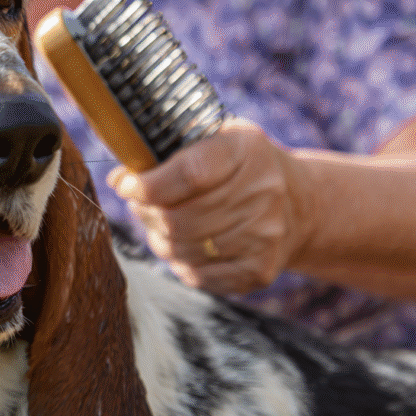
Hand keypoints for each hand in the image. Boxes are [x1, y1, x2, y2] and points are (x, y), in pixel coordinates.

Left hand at [107, 118, 311, 294]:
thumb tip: (119, 179)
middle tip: (139, 205)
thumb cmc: (235, 166)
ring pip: (184, 249)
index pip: (190, 173)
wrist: (297, 203)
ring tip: (160, 224)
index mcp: (245, 149)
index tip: (126, 186)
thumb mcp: (210, 140)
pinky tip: (184, 246)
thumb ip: (163, 153)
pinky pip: (199, 275)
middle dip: (147, 214)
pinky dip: (181, 263)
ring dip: (159, 238)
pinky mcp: (260, 270)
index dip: (150, 185)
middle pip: (181, 218)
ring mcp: (265, 235)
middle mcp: (263, 192)